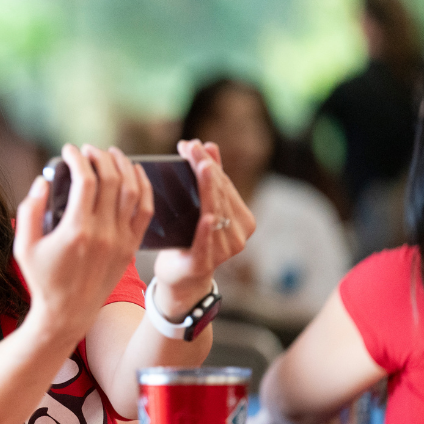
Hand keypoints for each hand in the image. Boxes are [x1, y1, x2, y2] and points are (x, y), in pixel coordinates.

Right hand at [14, 144, 153, 335]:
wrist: (67, 313)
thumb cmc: (42, 280)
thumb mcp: (23, 246)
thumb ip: (30, 210)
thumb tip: (42, 182)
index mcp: (76, 230)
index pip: (85, 180)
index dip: (77, 158)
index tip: (69, 150)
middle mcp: (103, 233)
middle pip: (111, 180)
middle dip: (100, 157)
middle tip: (89, 150)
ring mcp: (120, 240)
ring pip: (132, 191)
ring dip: (124, 166)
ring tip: (112, 154)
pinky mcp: (130, 247)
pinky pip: (146, 211)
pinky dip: (144, 187)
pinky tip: (136, 173)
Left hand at [153, 140, 254, 318]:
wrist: (180, 278)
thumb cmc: (189, 238)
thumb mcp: (199, 207)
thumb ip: (209, 181)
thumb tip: (209, 145)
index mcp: (242, 220)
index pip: (225, 186)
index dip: (210, 163)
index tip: (193, 144)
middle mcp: (238, 235)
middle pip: (220, 196)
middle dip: (205, 168)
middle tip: (189, 147)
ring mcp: (224, 251)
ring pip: (215, 213)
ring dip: (207, 189)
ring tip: (199, 166)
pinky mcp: (204, 263)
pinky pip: (206, 243)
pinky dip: (206, 230)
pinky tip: (206, 216)